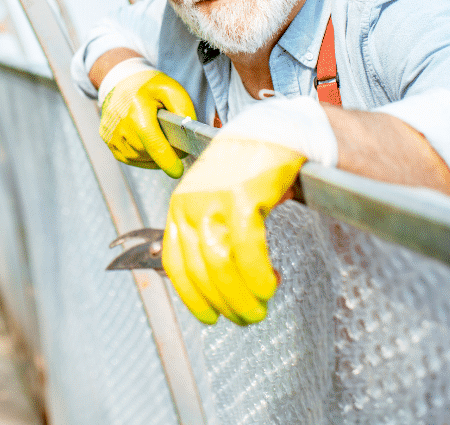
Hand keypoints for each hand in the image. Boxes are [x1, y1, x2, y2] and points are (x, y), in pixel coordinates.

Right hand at [98, 59, 195, 177]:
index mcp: (137, 110)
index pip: (153, 143)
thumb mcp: (171, 89)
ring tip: (159, 138)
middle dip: (164, 154)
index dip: (167, 160)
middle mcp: (120, 125)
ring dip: (153, 155)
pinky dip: (142, 155)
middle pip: (148, 153)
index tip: (178, 171)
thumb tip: (188, 134)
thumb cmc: (147, 86)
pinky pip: (130, 158)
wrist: (119, 80)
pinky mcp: (108, 141)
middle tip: (175, 143)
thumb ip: (183, 110)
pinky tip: (147, 143)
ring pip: (139, 158)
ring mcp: (111, 135)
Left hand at [161, 97, 335, 324]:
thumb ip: (210, 232)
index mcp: (179, 207)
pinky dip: (258, 275)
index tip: (211, 318)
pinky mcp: (241, 193)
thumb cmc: (246, 169)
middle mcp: (189, 203)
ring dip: (243, 296)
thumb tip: (216, 280)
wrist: (272, 131)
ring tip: (261, 306)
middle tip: (248, 318)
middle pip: (201, 271)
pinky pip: (248, 247)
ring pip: (222, 264)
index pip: (177, 265)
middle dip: (226, 304)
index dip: (194, 298)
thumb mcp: (215, 200)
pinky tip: (270, 284)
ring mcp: (213, 198)